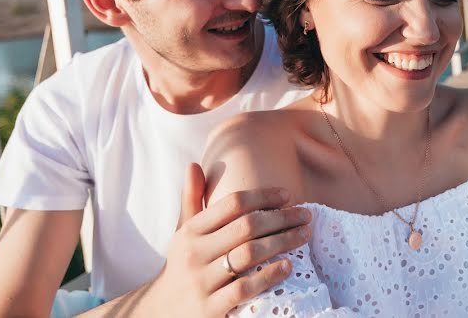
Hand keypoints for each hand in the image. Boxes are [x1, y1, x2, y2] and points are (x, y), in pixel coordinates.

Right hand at [143, 163, 311, 316]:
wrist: (162, 313)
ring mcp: (201, 282)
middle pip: (247, 226)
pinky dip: (269, 276)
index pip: (232, 204)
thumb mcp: (183, 233)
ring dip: (283, 242)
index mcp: (190, 231)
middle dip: (281, 218)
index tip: (288, 195)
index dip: (263, 196)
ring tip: (304, 235)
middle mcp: (194, 253)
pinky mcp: (210, 308)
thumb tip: (193, 164)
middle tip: (306, 215)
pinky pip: (244, 288)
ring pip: (249, 254)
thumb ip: (191, 200)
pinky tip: (288, 265)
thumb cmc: (182, 266)